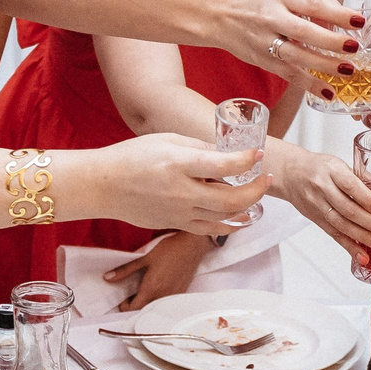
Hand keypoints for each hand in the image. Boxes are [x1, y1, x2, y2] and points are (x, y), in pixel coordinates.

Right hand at [78, 133, 265, 236]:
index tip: (258, 154)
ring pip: (224, 216)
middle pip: (231, 198)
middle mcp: (181, 192)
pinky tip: (241, 217)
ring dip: (247, 207)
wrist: (103, 186)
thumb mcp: (165, 140)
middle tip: (267, 178)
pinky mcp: (175, 224)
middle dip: (256, 189)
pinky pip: (209, 229)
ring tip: (258, 196)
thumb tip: (226, 153)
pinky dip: (229, 224)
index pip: (223, 165)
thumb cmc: (132, 157)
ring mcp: (179, 212)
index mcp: (178, 164)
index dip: (246, 160)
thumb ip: (198, 147)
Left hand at [104, 233, 214, 310]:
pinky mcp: (180, 293)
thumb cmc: (170, 250)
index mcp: (152, 289)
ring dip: (146, 302)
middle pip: (144, 310)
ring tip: (142, 289)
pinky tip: (157, 287)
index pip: (133, 309)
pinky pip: (165, 302)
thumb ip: (125, 270)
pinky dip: (157, 299)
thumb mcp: (144, 258)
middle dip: (134, 305)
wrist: (192, 246)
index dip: (124, 306)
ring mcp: (173, 296)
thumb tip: (108, 278)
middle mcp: (163, 296)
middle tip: (130, 295)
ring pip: (155, 306)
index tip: (122, 299)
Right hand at [215, 0, 365, 79]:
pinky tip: (328, 91)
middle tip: (354, 48)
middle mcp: (271, 18)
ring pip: (295, 56)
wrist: (219, 15)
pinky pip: (288, 74)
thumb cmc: (257, 3)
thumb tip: (344, 16)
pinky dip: (309, 84)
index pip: (312, 5)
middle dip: (331, 41)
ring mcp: (264, 42)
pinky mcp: (262, 61)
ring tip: (348, 71)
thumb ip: (311, 5)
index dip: (337, 13)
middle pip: (302, 32)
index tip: (359, 21)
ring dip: (323, 66)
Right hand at [270, 141, 370, 261]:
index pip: (351, 186)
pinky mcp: (316, 220)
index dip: (368, 199)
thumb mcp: (340, 164)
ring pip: (341, 225)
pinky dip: (350, 247)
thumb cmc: (319, 167)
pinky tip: (363, 256)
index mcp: (332, 170)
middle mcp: (323, 189)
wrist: (290, 174)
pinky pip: (334, 235)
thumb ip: (363, 178)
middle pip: (348, 209)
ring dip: (364, 238)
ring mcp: (318, 206)